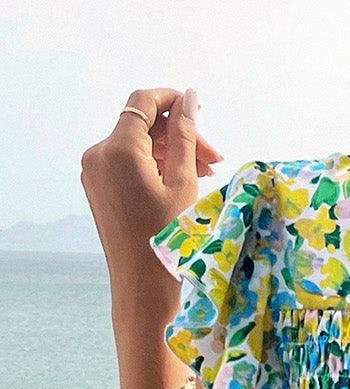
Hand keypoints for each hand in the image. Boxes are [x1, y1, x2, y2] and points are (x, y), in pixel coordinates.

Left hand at [80, 86, 222, 320]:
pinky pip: (129, 164)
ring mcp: (95, 172)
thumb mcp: (183, 184)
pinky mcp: (99, 188)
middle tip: (215, 159)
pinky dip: (155, 166)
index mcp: (118, 150)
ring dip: (171, 152)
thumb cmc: (168, 241)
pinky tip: (182, 181)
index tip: (198, 109)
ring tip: (205, 173)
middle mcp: (99, 155)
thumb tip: (188, 99)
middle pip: (143, 126)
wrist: (142, 289)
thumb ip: (185, 136)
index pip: (143, 102)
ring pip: (138, 145)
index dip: (172, 100)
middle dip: (179, 134)